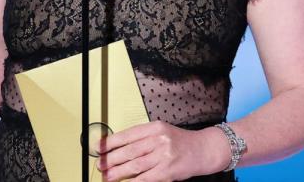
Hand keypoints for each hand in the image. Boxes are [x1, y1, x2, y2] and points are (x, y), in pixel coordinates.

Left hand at [97, 121, 227, 181]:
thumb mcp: (162, 132)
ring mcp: (164, 155)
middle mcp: (159, 139)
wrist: (204, 150)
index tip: (98, 147)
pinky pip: (146, 178)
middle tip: (100, 165)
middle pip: (129, 151)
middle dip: (111, 159)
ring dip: (118, 172)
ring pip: (135, 165)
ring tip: (107, 176)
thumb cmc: (181, 142)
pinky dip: (134, 181)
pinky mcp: (168, 171)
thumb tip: (119, 148)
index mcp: (155, 127)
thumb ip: (143, 138)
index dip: (111, 142)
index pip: (128, 134)